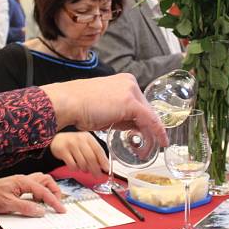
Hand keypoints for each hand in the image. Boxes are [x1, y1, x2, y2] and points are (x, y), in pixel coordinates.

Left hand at [0, 173, 65, 215]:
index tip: (61, 210)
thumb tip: (41, 211)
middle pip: (47, 181)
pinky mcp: (18, 188)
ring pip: (41, 182)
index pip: (44, 191)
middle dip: (55, 192)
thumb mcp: (8, 205)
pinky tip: (37, 203)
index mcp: (23, 182)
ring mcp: (21, 183)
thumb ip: (26, 208)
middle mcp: (24, 180)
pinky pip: (34, 187)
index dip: (54, 201)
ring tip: (48, 204)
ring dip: (48, 191)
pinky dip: (39, 194)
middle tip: (57, 205)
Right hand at [41, 73, 166, 146]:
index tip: (150, 132)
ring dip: (153, 133)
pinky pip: (149, 120)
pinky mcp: (131, 103)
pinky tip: (159, 142)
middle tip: (152, 144)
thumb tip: (136, 127)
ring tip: (153, 148)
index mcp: (124, 81)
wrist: (68, 102)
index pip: (140, 103)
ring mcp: (131, 91)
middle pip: (147, 109)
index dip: (146, 120)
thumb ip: (123, 115)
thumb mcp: (107, 110)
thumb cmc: (81, 107)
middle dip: (150, 128)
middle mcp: (130, 83)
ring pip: (150, 115)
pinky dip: (156, 132)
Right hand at [50, 131, 108, 176]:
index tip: (106, 169)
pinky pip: (72, 165)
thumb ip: (95, 153)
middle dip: (95, 169)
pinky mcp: (62, 151)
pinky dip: (75, 169)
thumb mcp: (85, 144)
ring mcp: (71, 144)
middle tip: (97, 175)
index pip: (98, 150)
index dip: (103, 161)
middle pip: (91, 158)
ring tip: (84, 169)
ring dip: (85, 169)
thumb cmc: (74, 144)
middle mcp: (80, 140)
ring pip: (82, 163)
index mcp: (88, 138)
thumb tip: (104, 166)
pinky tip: (75, 167)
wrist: (57, 140)